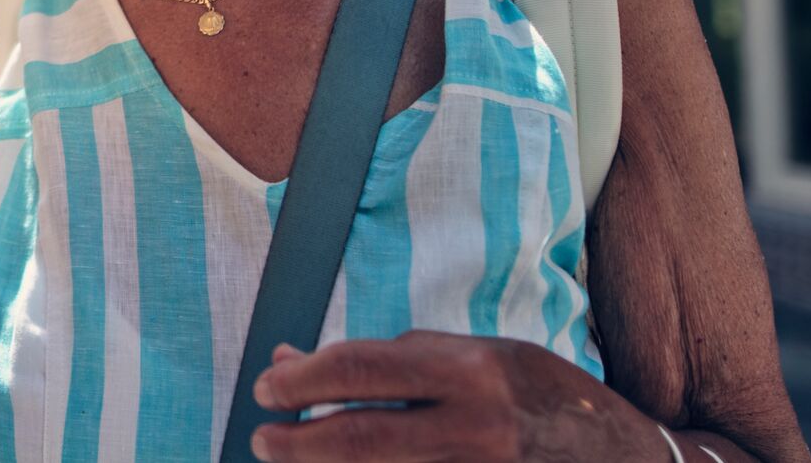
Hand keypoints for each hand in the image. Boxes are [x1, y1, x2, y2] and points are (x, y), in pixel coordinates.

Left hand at [248, 331, 669, 460]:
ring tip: (294, 460)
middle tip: (264, 439)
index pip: (359, 370)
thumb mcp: (482, 359)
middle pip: (356, 441)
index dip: (300, 382)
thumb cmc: (546, 401)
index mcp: (471, 371)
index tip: (268, 389)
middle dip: (294, 443)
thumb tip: (296, 358)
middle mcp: (476, 427)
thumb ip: (396, 359)